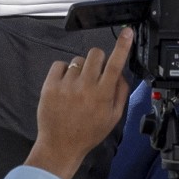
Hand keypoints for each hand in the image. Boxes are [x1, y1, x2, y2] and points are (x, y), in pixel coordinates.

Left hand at [25, 27, 134, 178]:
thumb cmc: (88, 133)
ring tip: (77, 88)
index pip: (116, 64)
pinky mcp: (50, 85)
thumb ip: (120, 93)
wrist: (60, 146)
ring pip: (78, 60)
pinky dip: (64, 71)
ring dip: (80, 70)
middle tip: (94, 74)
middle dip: (98, 60)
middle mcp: (85, 87)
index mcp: (103, 94)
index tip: (128, 32)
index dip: (123, 46)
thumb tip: (121, 73)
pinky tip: (65, 86)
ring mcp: (66, 85)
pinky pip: (60, 64)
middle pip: (95, 54)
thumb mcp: (113, 118)